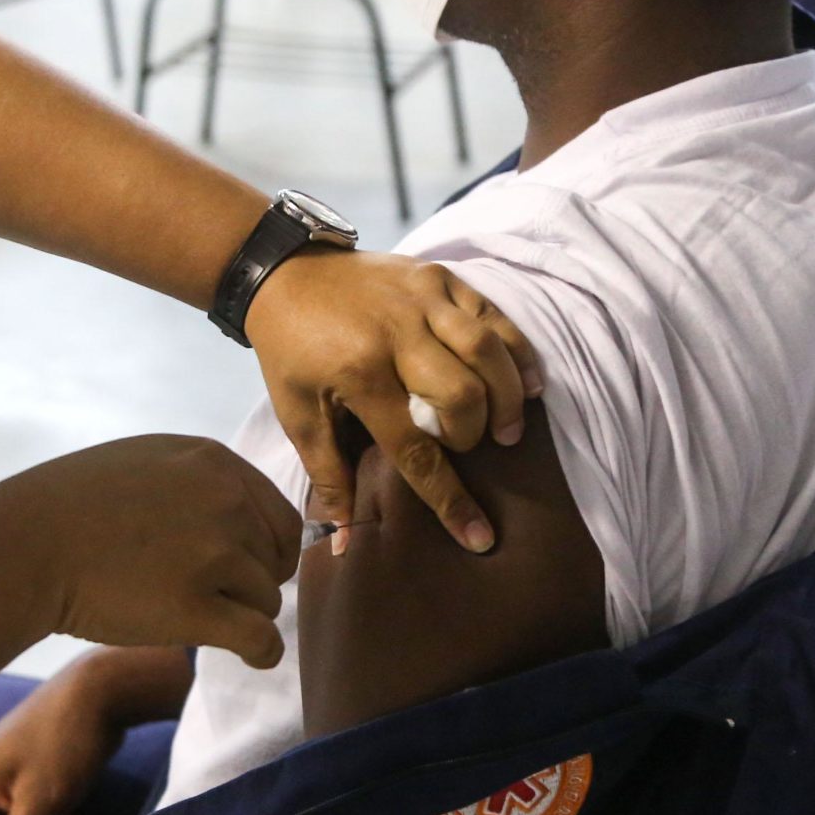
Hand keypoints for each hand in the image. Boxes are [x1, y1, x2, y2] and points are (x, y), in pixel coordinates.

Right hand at [0, 436, 301, 667]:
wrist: (21, 547)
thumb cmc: (68, 509)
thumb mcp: (144, 462)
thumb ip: (200, 481)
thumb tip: (244, 518)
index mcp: (213, 462)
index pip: (281, 516)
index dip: (266, 550)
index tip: (241, 571)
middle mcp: (224, 500)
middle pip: (276, 559)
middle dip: (252, 582)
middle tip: (210, 597)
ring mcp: (213, 553)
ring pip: (267, 600)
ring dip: (240, 615)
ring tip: (190, 615)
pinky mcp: (197, 607)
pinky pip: (262, 639)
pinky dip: (263, 653)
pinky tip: (250, 658)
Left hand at [245, 250, 542, 553]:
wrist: (285, 272)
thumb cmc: (290, 351)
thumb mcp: (298, 416)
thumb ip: (329, 478)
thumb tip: (345, 543)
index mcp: (360, 375)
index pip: (417, 449)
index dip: (450, 499)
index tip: (478, 537)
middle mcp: (398, 334)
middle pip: (463, 397)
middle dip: (472, 437)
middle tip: (466, 448)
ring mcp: (423, 299)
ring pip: (487, 352)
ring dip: (507, 399)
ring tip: (508, 429)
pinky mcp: (438, 277)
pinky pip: (493, 314)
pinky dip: (518, 351)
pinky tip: (529, 383)